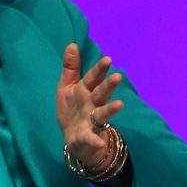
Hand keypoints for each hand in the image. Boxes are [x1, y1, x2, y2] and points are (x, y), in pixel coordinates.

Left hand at [56, 43, 123, 167]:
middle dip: (108, 86)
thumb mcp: (67, 87)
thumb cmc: (73, 108)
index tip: (107, 59)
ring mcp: (91, 121)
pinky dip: (94, 141)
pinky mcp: (86, 137)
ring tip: (119, 104)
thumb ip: (71, 67)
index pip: (92, 78)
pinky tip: (97, 142)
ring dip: (110, 109)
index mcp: (84, 91)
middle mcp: (91, 104)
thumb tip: (72, 44)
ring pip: (102, 114)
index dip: (99, 69)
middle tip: (117, 76)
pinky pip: (91, 138)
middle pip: (101, 93)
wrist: (74, 138)